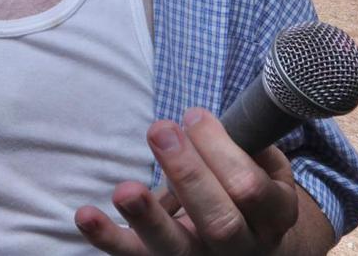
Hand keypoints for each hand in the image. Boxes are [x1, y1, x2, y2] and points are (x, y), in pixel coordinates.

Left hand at [75, 110, 299, 254]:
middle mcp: (241, 247)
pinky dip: (108, 237)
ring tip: (124, 190)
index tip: (193, 115)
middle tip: (161, 130)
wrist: (252, 244)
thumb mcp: (266, 167)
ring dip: (147, 217)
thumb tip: (204, 123)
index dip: (221, 150)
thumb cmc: (250, 189)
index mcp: (272, 218)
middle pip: (219, 222)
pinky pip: (135, 255)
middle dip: (188, 173)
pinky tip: (85, 214)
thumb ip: (246, 145)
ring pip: (175, 248)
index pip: (249, 189)